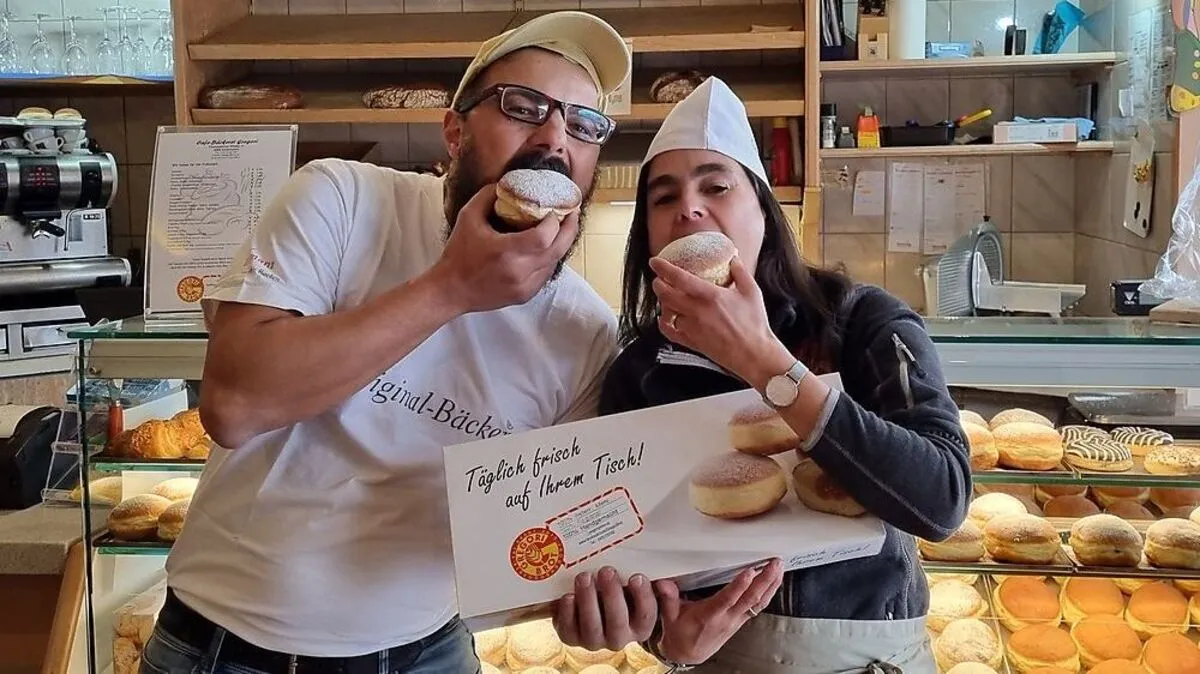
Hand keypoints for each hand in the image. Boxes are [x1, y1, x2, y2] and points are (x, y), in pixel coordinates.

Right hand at [432, 184, 578, 313]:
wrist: (451, 290)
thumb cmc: (458, 253)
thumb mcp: (468, 217)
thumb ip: (487, 196)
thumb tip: (507, 183)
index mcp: (505, 251)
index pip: (544, 236)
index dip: (555, 221)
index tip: (555, 209)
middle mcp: (519, 271)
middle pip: (558, 249)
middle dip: (569, 229)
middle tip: (572, 214)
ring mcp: (524, 287)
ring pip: (554, 263)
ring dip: (560, 245)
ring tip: (561, 229)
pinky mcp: (525, 295)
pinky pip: (546, 275)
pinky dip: (549, 260)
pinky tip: (546, 249)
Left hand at [553, 567, 657, 651]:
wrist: (590, 605)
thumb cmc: (616, 592)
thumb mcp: (632, 587)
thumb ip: (645, 579)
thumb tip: (658, 571)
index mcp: (639, 626)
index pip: (646, 615)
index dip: (643, 597)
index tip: (637, 577)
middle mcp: (618, 638)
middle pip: (618, 622)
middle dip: (612, 595)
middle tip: (607, 571)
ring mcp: (594, 640)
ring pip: (592, 627)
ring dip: (588, 600)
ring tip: (584, 577)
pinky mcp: (571, 637)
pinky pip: (568, 630)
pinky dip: (567, 612)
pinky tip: (568, 595)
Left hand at [649, 256, 792, 386]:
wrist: (754, 354)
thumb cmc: (754, 324)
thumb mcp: (751, 292)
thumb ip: (740, 272)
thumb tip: (733, 258)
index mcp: (710, 296)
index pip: (679, 278)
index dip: (664, 268)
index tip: (655, 261)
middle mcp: (697, 311)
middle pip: (666, 294)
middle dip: (658, 284)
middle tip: (658, 278)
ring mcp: (692, 328)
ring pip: (666, 312)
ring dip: (663, 302)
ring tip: (666, 297)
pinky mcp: (692, 342)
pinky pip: (669, 332)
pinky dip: (663, 323)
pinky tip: (664, 318)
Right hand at [655, 558, 784, 665]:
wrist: (687, 654)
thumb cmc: (680, 634)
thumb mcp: (670, 616)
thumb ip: (669, 598)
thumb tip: (664, 583)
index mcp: (709, 616)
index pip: (727, 600)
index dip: (739, 586)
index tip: (749, 572)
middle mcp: (726, 619)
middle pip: (750, 599)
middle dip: (764, 581)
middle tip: (774, 564)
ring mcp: (736, 620)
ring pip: (758, 603)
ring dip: (770, 585)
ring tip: (779, 568)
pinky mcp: (740, 620)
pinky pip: (758, 606)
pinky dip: (768, 593)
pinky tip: (774, 581)